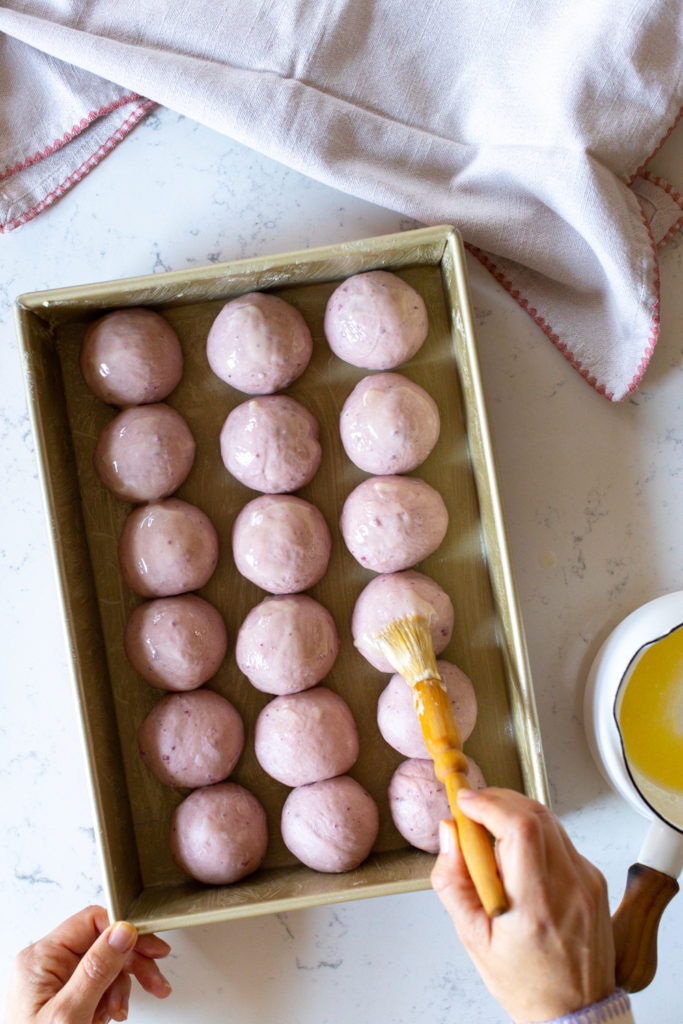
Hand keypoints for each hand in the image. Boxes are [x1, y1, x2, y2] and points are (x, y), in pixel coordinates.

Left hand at [4, 905, 171, 1023]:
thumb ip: (97, 970)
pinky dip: (112, 1000)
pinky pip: (100, 986)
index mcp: (42, 958)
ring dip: (122, 987)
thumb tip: (122, 931)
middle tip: (154, 980)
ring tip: (121, 1011)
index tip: (150, 947)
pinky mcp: (66, 998)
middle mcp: (48, 964)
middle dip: (132, 963)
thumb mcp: (70, 1013)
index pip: (91, 921)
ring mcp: (57, 982)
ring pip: (106, 966)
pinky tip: (111, 1014)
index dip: (125, 931)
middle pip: (103, 943)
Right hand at [431, 788, 614, 1022]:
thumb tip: (450, 833)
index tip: (466, 802)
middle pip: (535, 814)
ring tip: (491, 833)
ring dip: (516, 814)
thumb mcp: (473, 939)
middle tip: (474, 810)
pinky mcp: (594, 880)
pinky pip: (561, 839)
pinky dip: (534, 834)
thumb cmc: (526, 984)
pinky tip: (517, 855)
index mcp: (536, 905)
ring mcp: (587, 881)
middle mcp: (569, 887)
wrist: (575, 1013)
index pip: (520, 828)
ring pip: (550, 821)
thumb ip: (453, 881)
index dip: (489, 804)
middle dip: (498, 800)